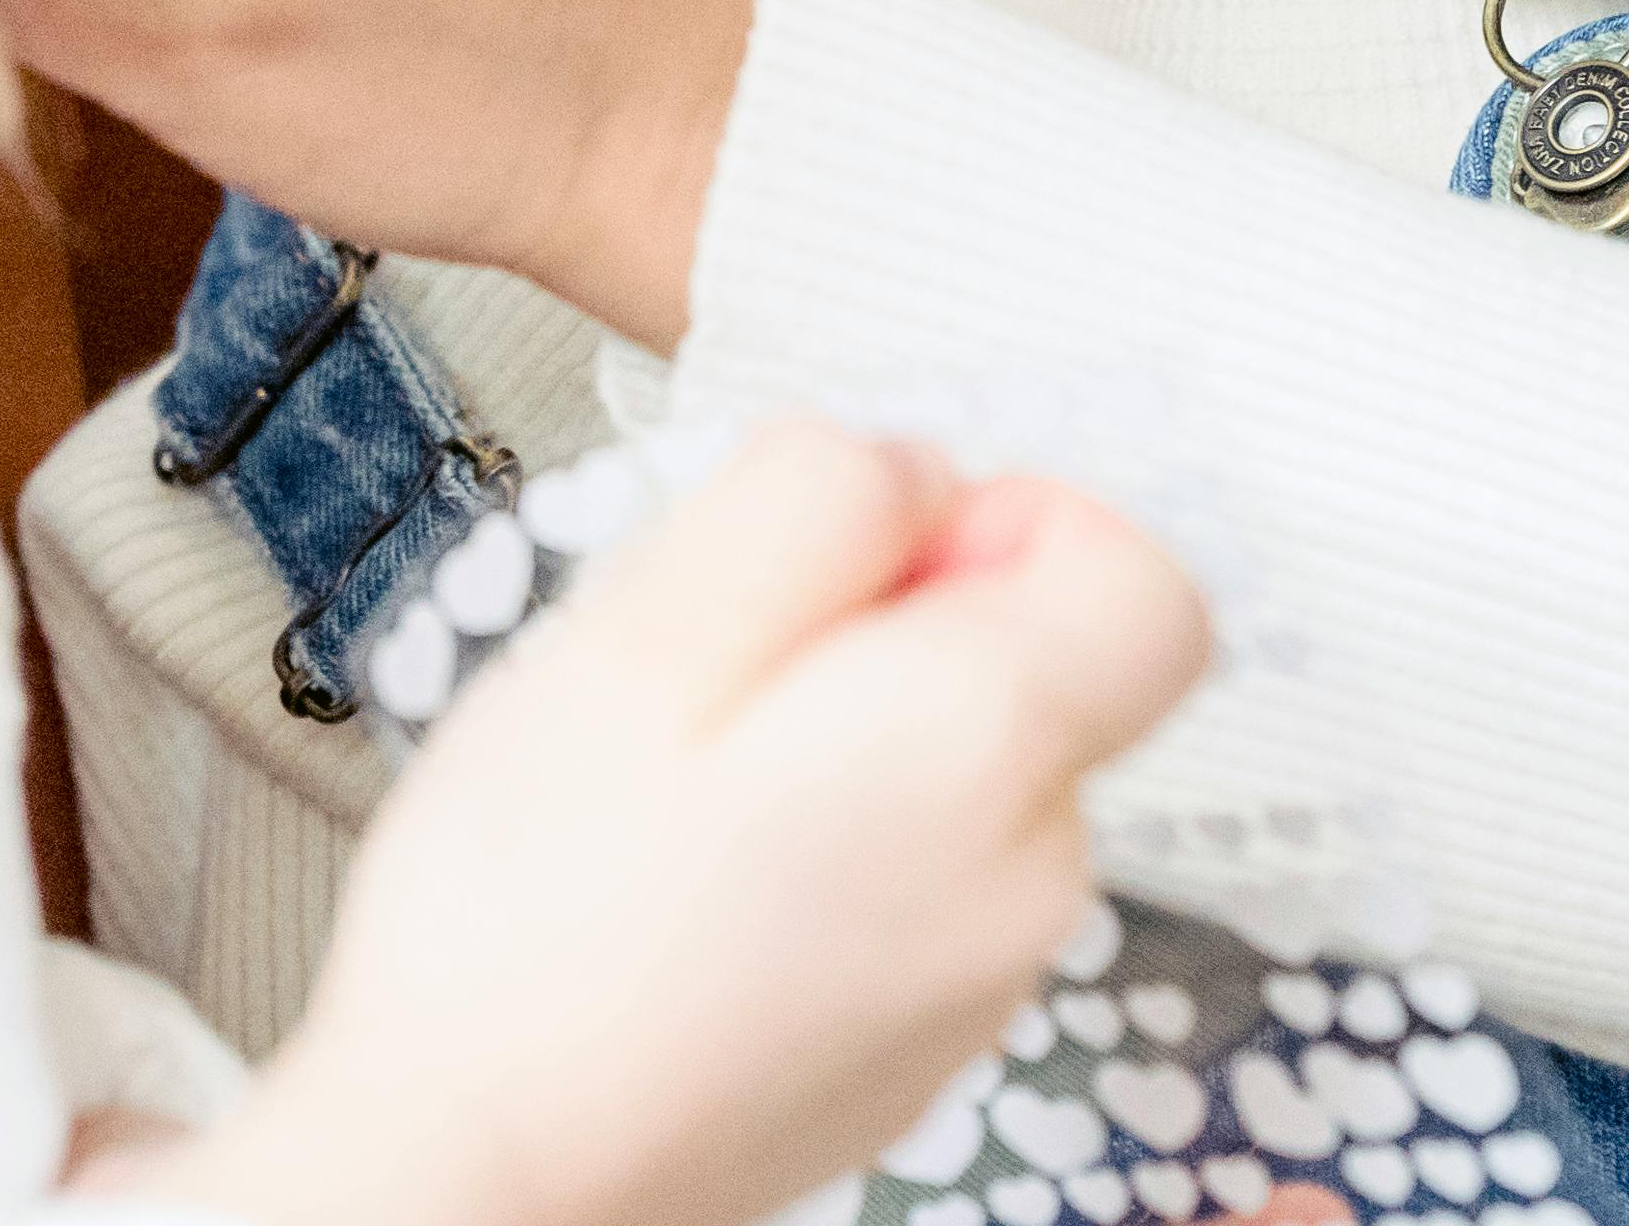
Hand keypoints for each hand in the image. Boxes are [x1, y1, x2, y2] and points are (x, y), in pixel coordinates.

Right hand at [153, 420, 1210, 1225]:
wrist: (480, 1177)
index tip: (867, 554)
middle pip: (1041, 673)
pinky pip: (919, 888)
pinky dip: (832, 853)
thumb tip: (919, 473)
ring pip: (969, 779)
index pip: (1148, 579)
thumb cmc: (532, 914)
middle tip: (711, 675)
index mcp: (984, 744)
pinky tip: (696, 888)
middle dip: (896, 631)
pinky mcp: (922, 1051)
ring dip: (850, 743)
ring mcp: (985, 981)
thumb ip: (815, 496)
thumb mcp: (645, 619)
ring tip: (684, 790)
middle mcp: (1031, 875)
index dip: (1013, 519)